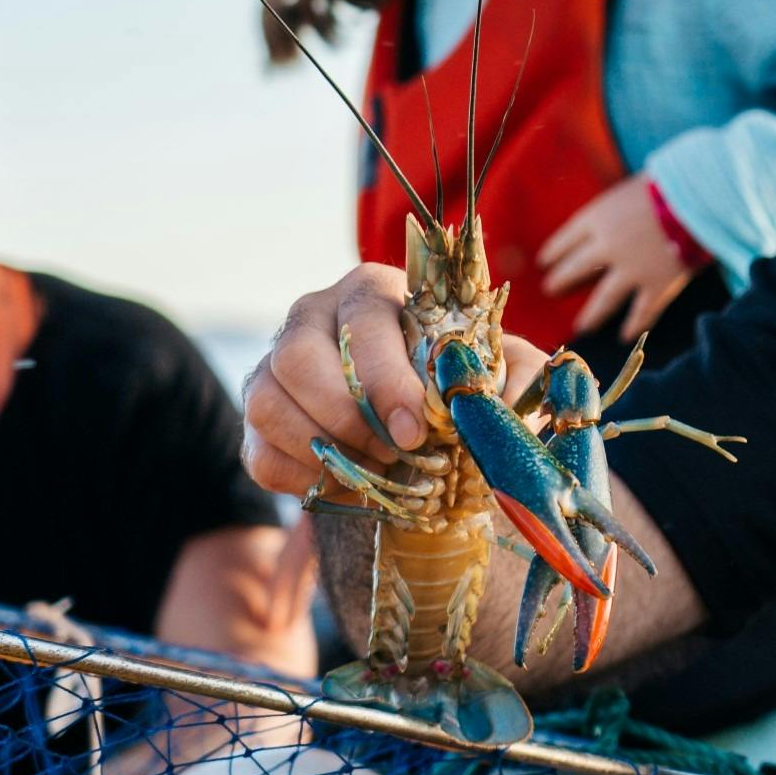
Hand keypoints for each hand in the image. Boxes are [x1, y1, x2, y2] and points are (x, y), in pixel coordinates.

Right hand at [240, 263, 548, 497]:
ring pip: (266, 402)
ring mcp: (276, 365)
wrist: (423, 419)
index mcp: (372, 291)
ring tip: (376, 469)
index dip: (384, 380)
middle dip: (346, 416)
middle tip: (394, 454)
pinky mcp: (259, 419)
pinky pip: (258, 452)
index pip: (361, 322)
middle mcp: (313, 316)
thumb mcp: (500, 368)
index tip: (416, 431)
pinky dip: (302, 478)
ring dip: (322, 448)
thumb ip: (517, 375)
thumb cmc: (458, 379)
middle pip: (296, 356)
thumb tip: (505, 404)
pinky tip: (346, 483)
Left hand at [536, 174, 696, 341]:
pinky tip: (626, 337)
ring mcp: (631, 270)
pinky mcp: (657, 286)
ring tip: (582, 325)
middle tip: (551, 290)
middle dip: (561, 281)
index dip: (553, 252)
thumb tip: (612, 220)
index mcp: (597, 218)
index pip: (565, 240)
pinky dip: (634, 325)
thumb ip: (615, 209)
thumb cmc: (665, 184)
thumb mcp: (628, 189)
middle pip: (575, 269)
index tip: (545, 262)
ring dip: (591, 315)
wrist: (698, 198)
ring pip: (604, 300)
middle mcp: (607, 247)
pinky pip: (641, 312)